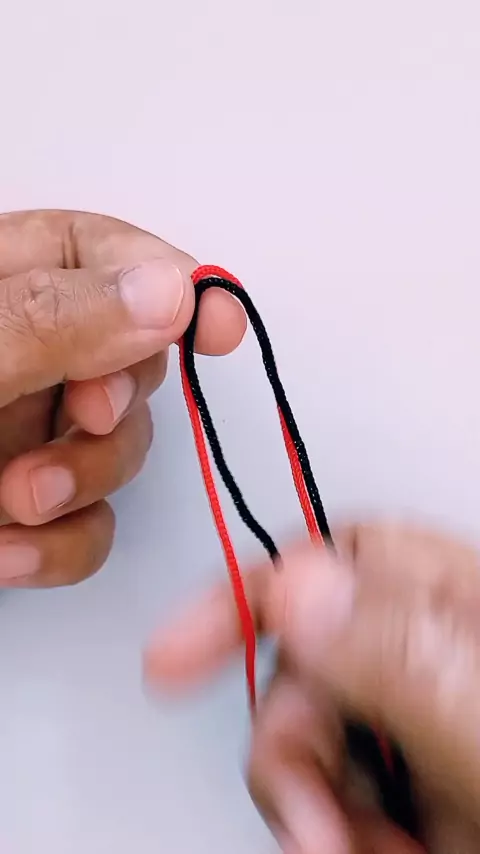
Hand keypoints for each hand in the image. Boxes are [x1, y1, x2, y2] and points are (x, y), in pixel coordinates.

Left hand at [0, 210, 244, 587]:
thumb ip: (52, 323)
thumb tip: (165, 292)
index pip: (95, 252)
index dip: (164, 278)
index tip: (216, 321)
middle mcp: (17, 356)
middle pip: (126, 357)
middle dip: (118, 401)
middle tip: (88, 416)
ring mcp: (22, 434)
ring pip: (119, 449)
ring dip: (88, 482)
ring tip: (20, 502)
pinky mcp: (23, 509)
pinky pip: (88, 529)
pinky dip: (60, 548)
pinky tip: (8, 550)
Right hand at [146, 523, 479, 852]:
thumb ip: (400, 651)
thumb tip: (300, 588)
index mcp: (463, 608)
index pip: (335, 560)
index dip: (245, 597)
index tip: (171, 656)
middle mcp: (439, 655)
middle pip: (310, 660)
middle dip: (288, 744)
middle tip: (312, 820)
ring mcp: (428, 719)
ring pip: (314, 733)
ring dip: (311, 801)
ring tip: (356, 851)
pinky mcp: (423, 784)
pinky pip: (340, 788)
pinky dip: (335, 829)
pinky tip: (370, 852)